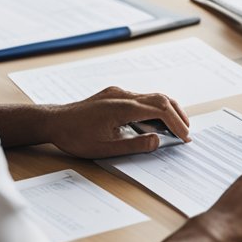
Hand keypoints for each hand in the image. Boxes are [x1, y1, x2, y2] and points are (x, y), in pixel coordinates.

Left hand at [44, 86, 190, 158]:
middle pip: (161, 99)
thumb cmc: (75, 136)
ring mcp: (118, 93)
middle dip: (178, 115)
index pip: (160, 110)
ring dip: (167, 110)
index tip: (185, 137)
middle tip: (187, 131)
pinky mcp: (113, 95)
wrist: (54, 122)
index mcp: (123, 107)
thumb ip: (134, 145)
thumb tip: (158, 141)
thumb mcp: (105, 148)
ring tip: (176, 127)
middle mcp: (123, 95)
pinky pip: (140, 98)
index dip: (176, 124)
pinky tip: (155, 122)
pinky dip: (154, 108)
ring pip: (152, 96)